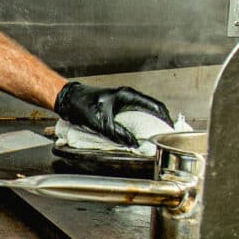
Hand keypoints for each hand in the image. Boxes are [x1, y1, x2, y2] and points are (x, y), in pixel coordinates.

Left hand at [57, 80, 173, 146]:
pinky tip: (138, 136)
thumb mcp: (101, 122)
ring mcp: (122, 103)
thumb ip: (118, 134)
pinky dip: (138, 126)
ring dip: (149, 125)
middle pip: (150, 109)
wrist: (67, 100)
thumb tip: (133, 143)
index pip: (154, 105)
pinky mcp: (116, 109)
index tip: (171, 129)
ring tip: (154, 138)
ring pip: (142, 114)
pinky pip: (132, 118)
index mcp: (127, 96)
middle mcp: (127, 97)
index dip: (165, 117)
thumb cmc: (82, 104)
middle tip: (165, 136)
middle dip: (159, 122)